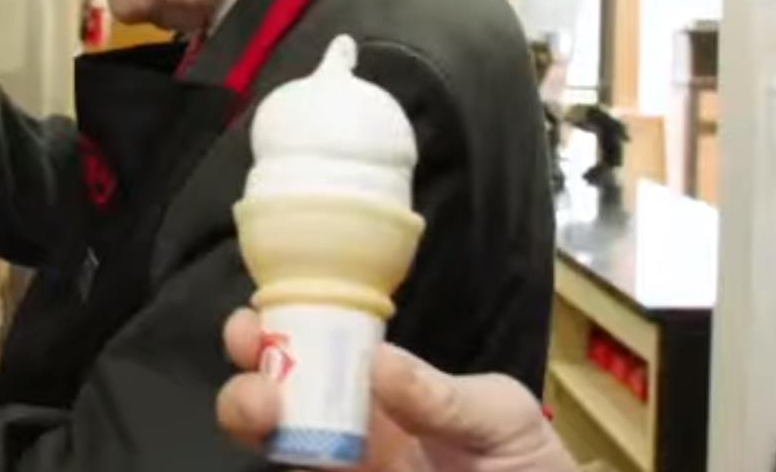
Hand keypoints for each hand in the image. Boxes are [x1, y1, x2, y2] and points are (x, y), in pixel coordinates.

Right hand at [217, 310, 573, 471]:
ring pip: (279, 448)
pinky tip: (299, 455)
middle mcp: (353, 430)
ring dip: (252, 422)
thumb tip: (377, 360)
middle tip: (256, 380)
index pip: (316, 351)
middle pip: (276, 402)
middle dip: (247, 382)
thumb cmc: (529, 459)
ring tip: (265, 417)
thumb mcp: (501, 414)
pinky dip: (290, 463)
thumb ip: (443, 394)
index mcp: (384, 389)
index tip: (254, 319)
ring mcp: (349, 469)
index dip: (276, 329)